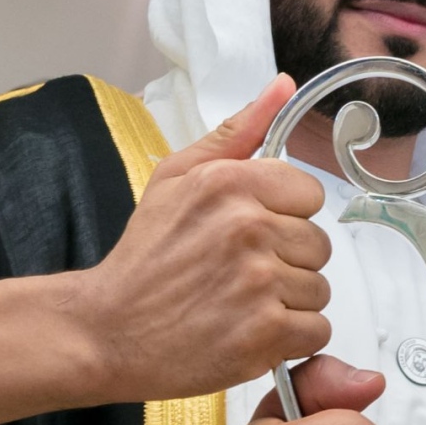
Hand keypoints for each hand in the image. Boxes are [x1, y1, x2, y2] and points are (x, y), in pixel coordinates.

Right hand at [80, 76, 334, 400]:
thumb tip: (284, 85)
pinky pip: (316, 330)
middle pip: (318, 244)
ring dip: (288, 303)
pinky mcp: (266, 334)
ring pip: (319, 289)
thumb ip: (236, 132)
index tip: (249, 236)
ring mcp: (259, 283)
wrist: (106, 332)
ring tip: (239, 305)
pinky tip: (248, 332)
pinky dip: (289, 339)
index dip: (283, 217)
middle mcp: (248, 227)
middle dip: (286, 262)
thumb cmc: (145, 257)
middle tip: (237, 276)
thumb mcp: (176, 178)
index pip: (309, 194)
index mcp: (229, 183)